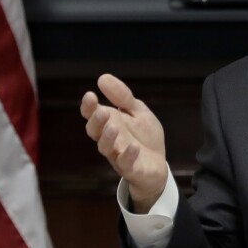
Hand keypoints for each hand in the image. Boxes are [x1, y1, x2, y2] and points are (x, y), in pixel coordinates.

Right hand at [81, 73, 167, 212]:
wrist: (158, 164)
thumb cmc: (144, 136)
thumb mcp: (137, 111)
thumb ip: (122, 97)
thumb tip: (102, 78)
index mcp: (109, 123)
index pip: (92, 115)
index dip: (88, 106)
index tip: (90, 95)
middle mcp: (109, 140)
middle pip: (95, 131)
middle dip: (97, 121)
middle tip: (102, 111)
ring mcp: (118, 155)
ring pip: (106, 148)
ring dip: (108, 138)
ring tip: (113, 127)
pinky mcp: (131, 169)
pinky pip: (126, 164)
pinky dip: (128, 156)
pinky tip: (133, 147)